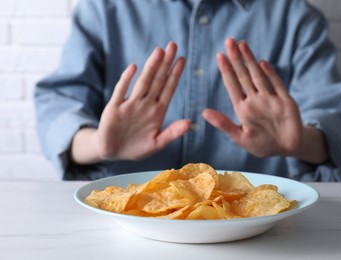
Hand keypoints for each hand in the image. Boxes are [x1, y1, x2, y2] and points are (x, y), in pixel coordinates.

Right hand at [71, 42, 190, 163]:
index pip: (168, 89)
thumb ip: (172, 133)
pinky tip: (134, 68)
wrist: (113, 153)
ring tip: (159, 52)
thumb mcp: (157, 143)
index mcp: (157, 112)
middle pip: (157, 81)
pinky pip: (121, 92)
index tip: (182, 60)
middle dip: (165, 64)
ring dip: (151, 67)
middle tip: (173, 45)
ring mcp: (130, 105)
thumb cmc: (137, 148)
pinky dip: (127, 80)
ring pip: (142, 83)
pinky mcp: (114, 108)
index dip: (175, 75)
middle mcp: (145, 105)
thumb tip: (190, 123)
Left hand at [203, 38, 327, 162]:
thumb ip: (223, 124)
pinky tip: (262, 63)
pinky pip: (277, 85)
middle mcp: (255, 100)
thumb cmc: (262, 145)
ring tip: (242, 44)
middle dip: (236, 59)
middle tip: (229, 41)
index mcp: (243, 108)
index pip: (232, 85)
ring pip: (258, 76)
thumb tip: (204, 112)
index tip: (219, 56)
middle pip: (243, 76)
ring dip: (250, 61)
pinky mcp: (286, 102)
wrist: (287, 150)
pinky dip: (270, 75)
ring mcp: (270, 99)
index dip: (226, 70)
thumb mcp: (240, 137)